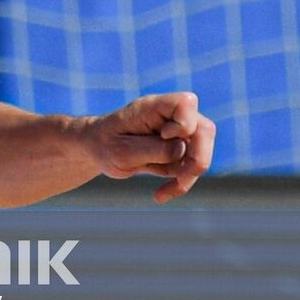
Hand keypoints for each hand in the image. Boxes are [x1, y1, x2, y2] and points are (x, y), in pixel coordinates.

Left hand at [88, 92, 215, 203]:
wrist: (95, 151)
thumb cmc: (104, 145)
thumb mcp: (122, 151)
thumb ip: (153, 149)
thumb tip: (182, 149)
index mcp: (152, 108)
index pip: (185, 103)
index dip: (184, 123)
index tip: (163, 135)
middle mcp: (169, 117)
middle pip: (204, 130)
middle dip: (197, 158)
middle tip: (180, 177)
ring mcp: (177, 133)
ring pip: (202, 152)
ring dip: (187, 176)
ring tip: (160, 194)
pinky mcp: (178, 150)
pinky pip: (190, 168)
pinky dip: (180, 184)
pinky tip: (160, 195)